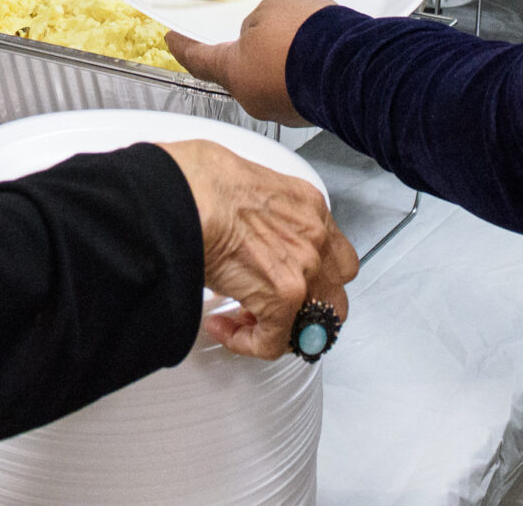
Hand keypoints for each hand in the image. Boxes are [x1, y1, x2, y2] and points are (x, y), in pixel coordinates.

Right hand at [153, 135, 358, 359]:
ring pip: (312, 325)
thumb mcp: (246, 185)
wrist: (189, 192)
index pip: (332, 254)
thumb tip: (240, 233)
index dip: (310, 276)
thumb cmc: (201, 180)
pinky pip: (272, 341)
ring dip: (280, 329)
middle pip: (334, 293)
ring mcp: (305, 268)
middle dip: (304, 308)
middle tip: (272, 309)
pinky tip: (224, 328)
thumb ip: (260, 216)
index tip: (281, 279)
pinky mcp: (283, 296)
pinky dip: (247, 342)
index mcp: (308, 206)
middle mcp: (316, 237)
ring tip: (246, 322)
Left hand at [165, 0, 334, 124]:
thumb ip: (256, 23)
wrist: (354, 64)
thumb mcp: (270, 10)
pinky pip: (296, 86)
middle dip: (247, 50)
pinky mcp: (309, 111)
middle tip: (260, 30)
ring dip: (278, 60)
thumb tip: (262, 34)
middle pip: (239, 71)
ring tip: (298, 38)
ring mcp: (283, 109)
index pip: (197, 59)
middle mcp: (253, 99)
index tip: (173, 39)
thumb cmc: (305, 37)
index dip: (183, 46)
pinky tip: (314, 54)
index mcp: (233, 72)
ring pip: (271, 80)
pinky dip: (299, 70)